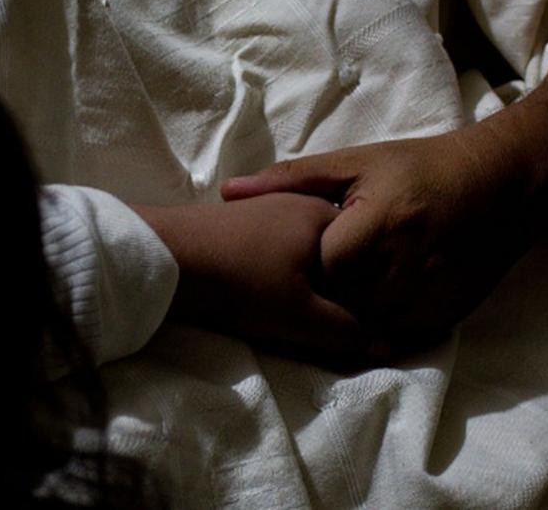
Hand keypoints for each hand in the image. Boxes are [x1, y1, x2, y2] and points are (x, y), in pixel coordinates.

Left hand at [133, 193, 370, 359]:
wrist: (162, 256)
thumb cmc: (239, 282)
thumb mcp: (300, 317)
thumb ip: (346, 331)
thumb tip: (386, 347)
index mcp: (325, 214)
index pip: (368, 253)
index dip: (372, 291)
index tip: (364, 323)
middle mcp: (300, 201)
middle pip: (337, 249)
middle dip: (339, 286)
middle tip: (329, 322)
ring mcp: (267, 205)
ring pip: (305, 248)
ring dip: (308, 280)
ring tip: (295, 312)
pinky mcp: (239, 219)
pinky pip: (278, 246)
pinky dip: (282, 269)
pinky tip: (265, 291)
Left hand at [221, 125, 538, 350]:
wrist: (503, 183)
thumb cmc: (418, 167)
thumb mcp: (354, 162)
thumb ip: (290, 179)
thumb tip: (227, 191)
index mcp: (378, 222)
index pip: (323, 267)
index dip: (307, 266)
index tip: (298, 258)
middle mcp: (407, 264)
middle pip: (344, 302)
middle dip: (327, 294)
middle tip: (314, 280)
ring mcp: (432, 293)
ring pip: (371, 325)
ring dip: (355, 311)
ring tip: (352, 284)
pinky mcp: (450, 313)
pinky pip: (400, 333)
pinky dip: (384, 321)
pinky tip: (379, 296)